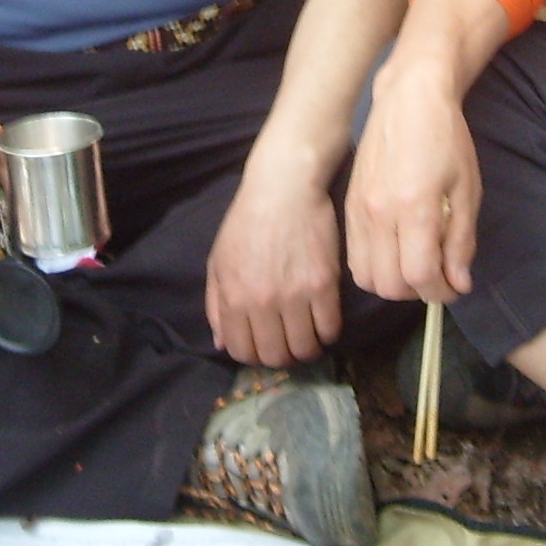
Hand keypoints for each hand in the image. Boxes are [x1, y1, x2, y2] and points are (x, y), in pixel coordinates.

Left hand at [207, 165, 344, 368]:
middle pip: (275, 356)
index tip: (262, 346)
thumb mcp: (218, 261)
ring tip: (308, 338)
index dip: (252, 355)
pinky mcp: (324, 285)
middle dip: (280, 357)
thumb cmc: (246, 222)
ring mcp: (295, 296)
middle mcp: (263, 303)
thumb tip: (221, 344)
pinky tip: (323, 324)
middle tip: (286, 344)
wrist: (284, 188)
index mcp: (233, 298)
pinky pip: (330, 329)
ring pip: (305, 349)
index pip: (242, 352)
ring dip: (306, 350)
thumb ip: (215, 305)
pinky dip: (328, 334)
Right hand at [345, 64, 480, 304]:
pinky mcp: (348, 206)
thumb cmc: (446, 139)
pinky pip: (354, 256)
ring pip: (366, 276)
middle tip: (438, 277)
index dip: (441, 292)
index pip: (420, 275)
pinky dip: (375, 267)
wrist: (409, 99)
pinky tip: (396, 253)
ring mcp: (358, 210)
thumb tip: (458, 283)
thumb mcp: (467, 189)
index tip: (455, 287)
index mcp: (415, 207)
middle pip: (390, 284)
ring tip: (416, 267)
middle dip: (418, 292)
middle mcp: (379, 213)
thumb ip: (461, 241)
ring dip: (393, 284)